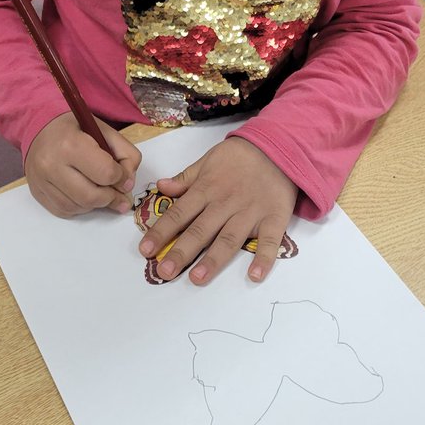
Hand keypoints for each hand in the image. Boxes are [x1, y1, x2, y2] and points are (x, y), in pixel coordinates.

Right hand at [25, 112, 140, 217]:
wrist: (40, 129)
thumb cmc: (76, 130)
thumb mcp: (106, 131)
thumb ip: (126, 154)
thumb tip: (127, 185)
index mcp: (71, 144)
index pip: (106, 173)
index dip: (122, 179)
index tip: (123, 177)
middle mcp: (52, 164)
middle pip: (91, 196)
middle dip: (111, 198)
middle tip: (118, 194)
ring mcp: (41, 181)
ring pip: (78, 207)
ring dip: (96, 204)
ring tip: (101, 191)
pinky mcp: (37, 192)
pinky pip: (64, 211)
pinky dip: (80, 207)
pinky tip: (84, 194)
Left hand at [139, 138, 297, 285]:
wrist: (279, 146)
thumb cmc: (239, 156)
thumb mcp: (208, 160)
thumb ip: (186, 178)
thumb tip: (161, 187)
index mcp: (207, 189)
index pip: (179, 213)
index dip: (161, 231)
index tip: (145, 250)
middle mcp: (226, 203)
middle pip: (200, 230)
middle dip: (181, 252)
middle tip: (164, 272)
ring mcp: (250, 212)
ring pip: (229, 238)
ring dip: (213, 259)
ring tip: (197, 278)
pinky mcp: (274, 218)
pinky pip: (269, 240)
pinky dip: (264, 258)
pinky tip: (255, 275)